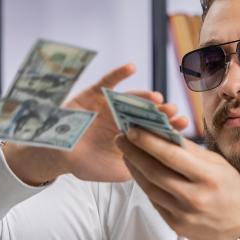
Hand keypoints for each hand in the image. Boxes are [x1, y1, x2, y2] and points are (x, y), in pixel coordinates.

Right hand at [3, 64, 188, 183]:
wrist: (56, 155)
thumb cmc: (86, 164)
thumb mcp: (116, 172)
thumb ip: (137, 169)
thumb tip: (162, 168)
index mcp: (132, 136)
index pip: (154, 130)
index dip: (169, 127)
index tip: (182, 125)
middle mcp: (125, 119)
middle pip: (147, 112)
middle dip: (161, 111)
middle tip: (172, 110)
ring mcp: (110, 106)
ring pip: (130, 98)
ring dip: (144, 96)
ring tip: (156, 97)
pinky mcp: (94, 95)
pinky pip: (107, 82)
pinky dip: (119, 73)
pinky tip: (132, 67)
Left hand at [114, 127, 239, 239]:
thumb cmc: (233, 191)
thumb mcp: (219, 165)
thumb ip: (191, 151)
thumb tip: (164, 133)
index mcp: (209, 177)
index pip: (172, 156)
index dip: (149, 142)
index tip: (132, 129)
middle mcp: (195, 197)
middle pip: (155, 172)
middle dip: (134, 153)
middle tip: (121, 138)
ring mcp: (183, 215)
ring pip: (150, 188)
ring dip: (135, 169)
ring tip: (127, 153)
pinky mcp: (176, 226)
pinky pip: (155, 202)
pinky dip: (146, 185)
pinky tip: (140, 173)